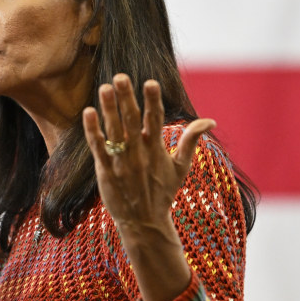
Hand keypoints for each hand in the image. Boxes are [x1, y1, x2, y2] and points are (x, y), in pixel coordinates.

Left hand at [81, 74, 212, 300]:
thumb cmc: (162, 192)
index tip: (150, 82)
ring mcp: (121, 162)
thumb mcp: (181, 167)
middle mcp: (139, 153)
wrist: (144, 223)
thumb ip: (191, 141)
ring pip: (113, 131)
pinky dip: (93, 130)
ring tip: (104, 88)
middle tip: (120, 76)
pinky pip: (98, 147)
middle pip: (131, 121)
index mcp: (156, 149)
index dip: (152, 101)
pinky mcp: (105, 170)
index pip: (155, 120)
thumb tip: (211, 121)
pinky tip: (88, 112)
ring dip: (108, 109)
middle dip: (126, 98)